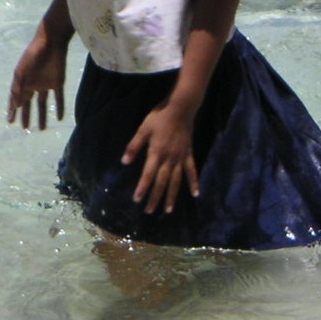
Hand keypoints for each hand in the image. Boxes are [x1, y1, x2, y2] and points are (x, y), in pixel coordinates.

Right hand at [7, 31, 67, 128]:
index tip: (10, 122)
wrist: (51, 42)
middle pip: (29, 103)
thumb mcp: (21, 72)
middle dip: (26, 115)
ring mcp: (46, 84)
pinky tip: (59, 118)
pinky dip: (59, 107)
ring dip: (42, 116)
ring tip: (42, 129)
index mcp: (23, 81)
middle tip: (25, 128)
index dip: (13, 110)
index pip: (16, 99)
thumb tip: (15, 105)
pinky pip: (59, 98)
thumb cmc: (33, 55)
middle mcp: (33, 84)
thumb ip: (18, 88)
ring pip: (43, 103)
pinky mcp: (58, 82)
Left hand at [122, 99, 199, 213]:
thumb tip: (124, 161)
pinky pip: (192, 171)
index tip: (137, 200)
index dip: (143, 188)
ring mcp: (180, 158)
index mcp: (157, 152)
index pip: (148, 174)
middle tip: (149, 211)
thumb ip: (134, 146)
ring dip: (172, 196)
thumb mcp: (143, 129)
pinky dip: (194, 182)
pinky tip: (196, 194)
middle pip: (162, 182)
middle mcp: (169, 159)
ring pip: (176, 181)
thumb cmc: (159, 117)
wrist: (181, 108)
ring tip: (168, 210)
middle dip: (155, 197)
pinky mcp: (188, 154)